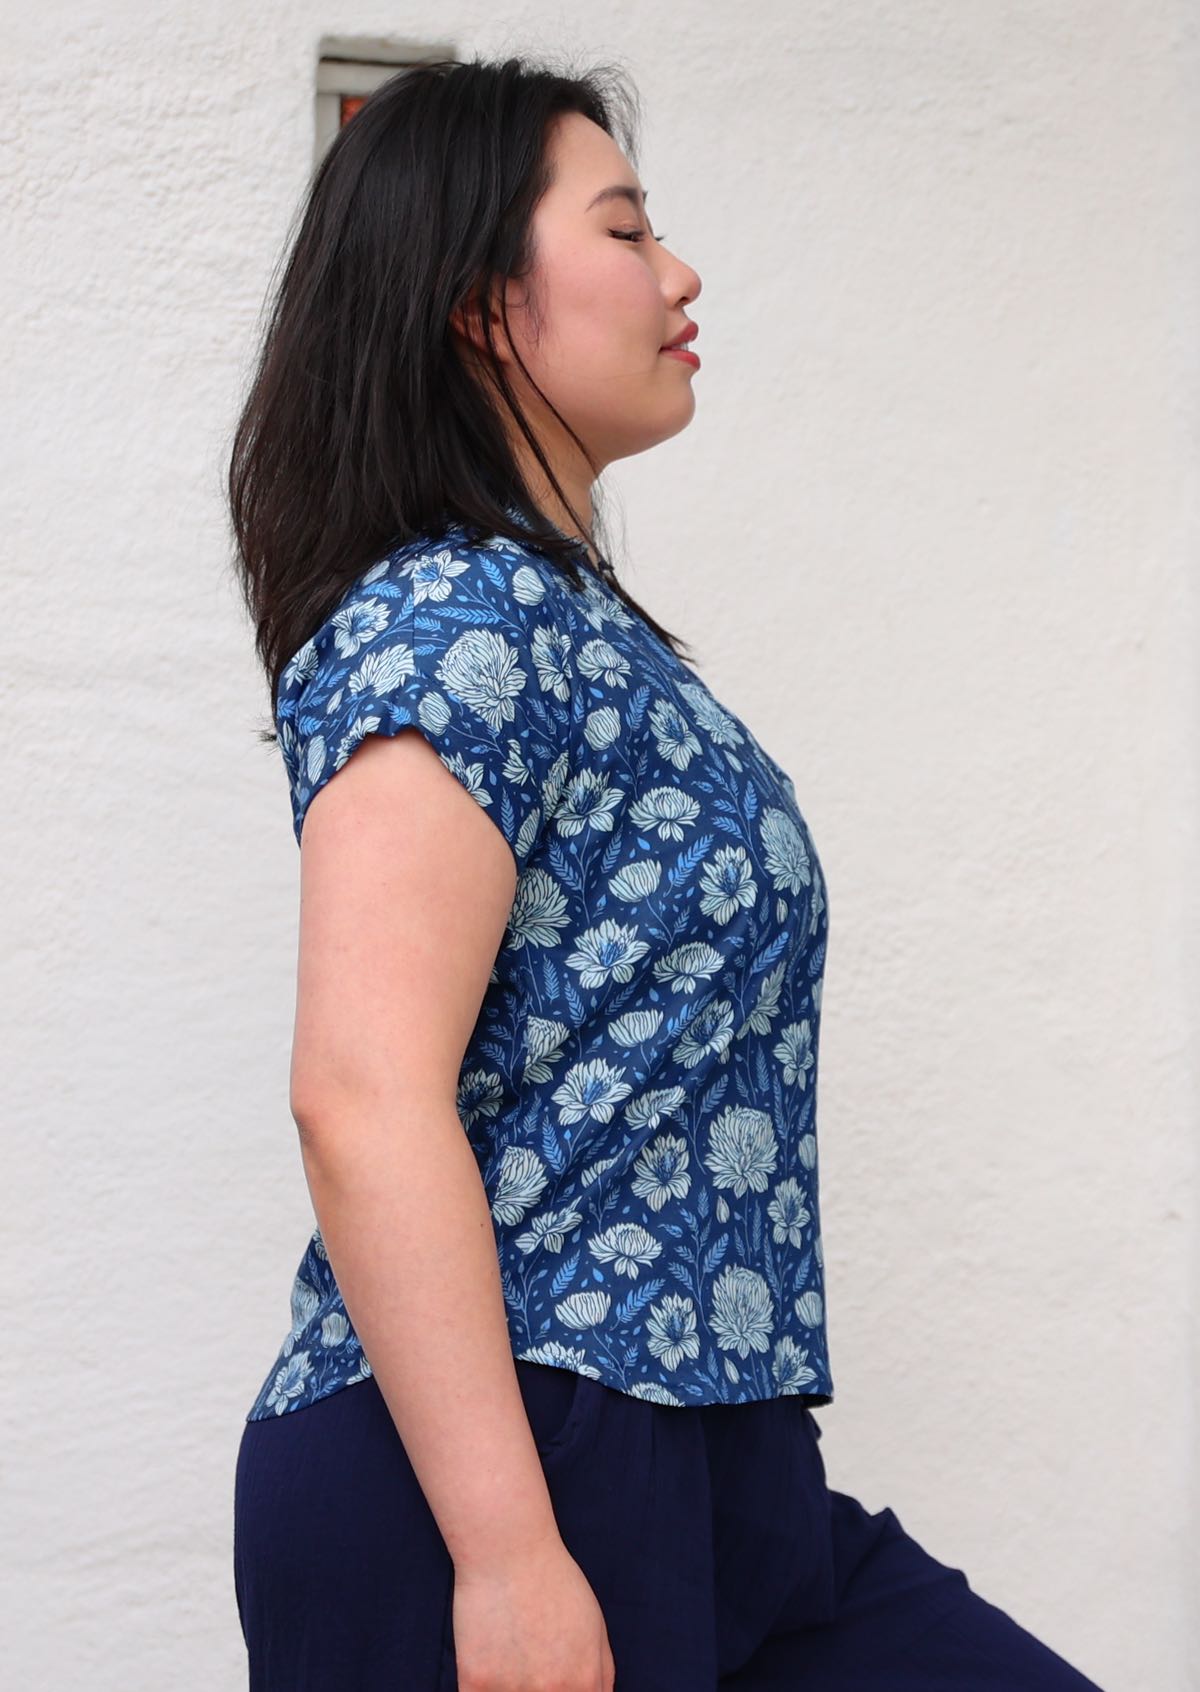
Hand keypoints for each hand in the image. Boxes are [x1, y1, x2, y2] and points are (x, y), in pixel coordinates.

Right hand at [449, 1530, 616, 1690]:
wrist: (508, 1551)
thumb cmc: (553, 1582)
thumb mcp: (595, 1627)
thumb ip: (601, 1675)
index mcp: (584, 1684)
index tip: (554, 1684)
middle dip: (541, 1691)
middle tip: (531, 1665)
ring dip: (509, 1690)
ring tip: (509, 1661)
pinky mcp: (475, 1685)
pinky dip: (482, 1688)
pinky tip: (486, 1664)